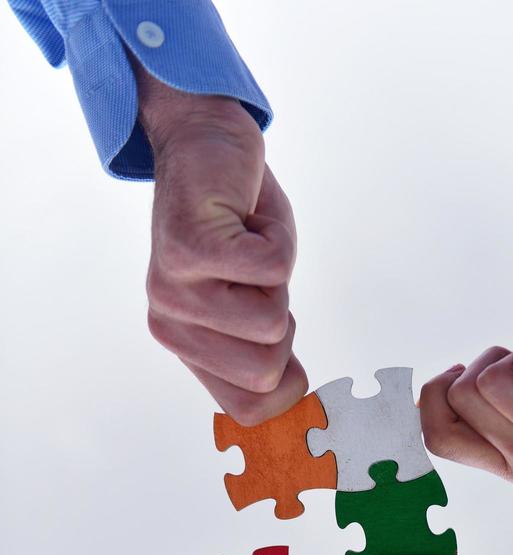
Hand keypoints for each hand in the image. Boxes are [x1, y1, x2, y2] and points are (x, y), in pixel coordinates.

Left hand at [134, 65, 306, 423]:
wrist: (205, 144)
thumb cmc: (241, 228)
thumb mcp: (256, 302)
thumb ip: (265, 352)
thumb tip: (301, 402)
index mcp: (186, 347)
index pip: (247, 411)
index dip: (286, 383)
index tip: (276, 327)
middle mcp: (169, 326)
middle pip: (267, 370)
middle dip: (283, 317)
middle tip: (253, 273)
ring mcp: (174, 290)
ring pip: (272, 322)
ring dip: (279, 275)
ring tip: (247, 244)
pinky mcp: (189, 248)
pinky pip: (273, 268)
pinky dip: (279, 236)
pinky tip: (246, 218)